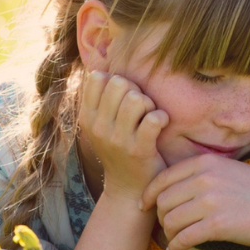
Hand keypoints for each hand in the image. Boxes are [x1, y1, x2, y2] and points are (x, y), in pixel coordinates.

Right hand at [79, 71, 168, 202]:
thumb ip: (100, 96)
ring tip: (149, 116)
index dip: (115, 80)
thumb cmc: (119, 148)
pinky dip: (162, 118)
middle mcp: (98, 128)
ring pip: (137, 98)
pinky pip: (154, 118)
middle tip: (141, 108)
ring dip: (149, 104)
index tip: (122, 97)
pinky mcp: (139, 150)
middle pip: (120, 83)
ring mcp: (118, 140)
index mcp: (87, 117)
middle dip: (136, 90)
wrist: (128, 188)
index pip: (97, 78)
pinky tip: (160, 125)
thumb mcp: (101, 123)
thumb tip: (100, 61)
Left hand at [141, 154, 249, 249]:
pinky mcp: (217, 224)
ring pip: (170, 220)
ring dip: (169, 234)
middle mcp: (205, 178)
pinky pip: (183, 238)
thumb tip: (167, 188)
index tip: (144, 206)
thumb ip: (200, 173)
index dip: (148, 194)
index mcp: (205, 162)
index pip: (164, 178)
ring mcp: (211, 201)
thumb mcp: (226, 170)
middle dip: (161, 217)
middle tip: (167, 227)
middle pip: (163, 201)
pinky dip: (175, 247)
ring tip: (174, 239)